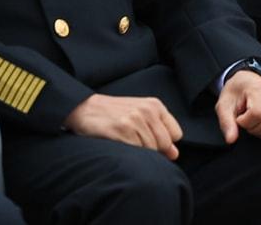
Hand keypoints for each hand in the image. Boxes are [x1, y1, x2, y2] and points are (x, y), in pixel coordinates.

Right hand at [64, 93, 183, 159]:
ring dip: (138, 151)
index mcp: (155, 105)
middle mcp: (147, 110)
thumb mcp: (140, 116)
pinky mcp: (122, 129)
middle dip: (153, 149)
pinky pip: (136, 151)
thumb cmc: (115, 114)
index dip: (164, 142)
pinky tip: (118, 142)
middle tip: (134, 141)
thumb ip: (160, 132)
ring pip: (150, 149)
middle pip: (165, 144)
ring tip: (124, 139)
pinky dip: (129, 152)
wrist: (85, 109)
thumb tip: (174, 155)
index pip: (176, 134)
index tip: (150, 140)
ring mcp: (135, 119)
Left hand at [216, 70, 260, 143]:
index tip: (239, 119)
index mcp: (258, 87)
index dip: (245, 122)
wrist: (247, 83)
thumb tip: (231, 139)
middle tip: (248, 122)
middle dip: (255, 129)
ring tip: (257, 122)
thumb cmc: (237, 93)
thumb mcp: (224, 105)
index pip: (258, 114)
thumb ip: (226, 122)